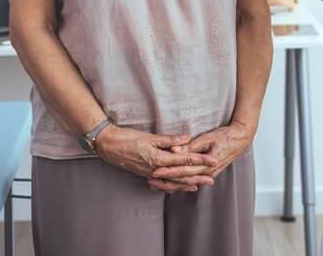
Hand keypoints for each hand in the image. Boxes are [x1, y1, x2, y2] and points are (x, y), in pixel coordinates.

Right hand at [94, 125, 217, 192]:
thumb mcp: (149, 137)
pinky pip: (164, 183)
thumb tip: (187, 138)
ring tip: (201, 184)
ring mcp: (151, 173)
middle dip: (198, 176)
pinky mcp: (147, 174)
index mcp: (159, 159)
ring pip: (173, 181)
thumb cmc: (127, 139)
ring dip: (188, 183)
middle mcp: (156, 169)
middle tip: (212, 178)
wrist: (109, 146)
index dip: (200, 160)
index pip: (184, 160)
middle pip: (182, 175)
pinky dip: (174, 185)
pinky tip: (181, 186)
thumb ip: (169, 140)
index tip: (213, 161)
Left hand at [148, 121, 254, 190]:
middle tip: (150, 181)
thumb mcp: (208, 138)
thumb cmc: (225, 136)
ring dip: (170, 184)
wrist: (241, 139)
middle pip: (182, 180)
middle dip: (165, 181)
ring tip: (155, 184)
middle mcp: (207, 173)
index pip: (183, 170)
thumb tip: (175, 148)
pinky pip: (191, 181)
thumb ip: (191, 145)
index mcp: (207, 165)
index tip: (154, 172)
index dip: (168, 171)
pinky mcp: (208, 174)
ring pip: (186, 183)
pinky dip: (180, 184)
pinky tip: (170, 185)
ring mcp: (208, 175)